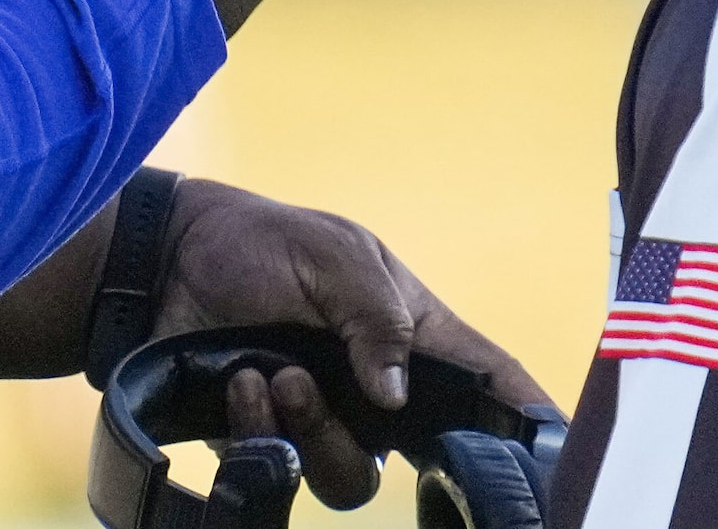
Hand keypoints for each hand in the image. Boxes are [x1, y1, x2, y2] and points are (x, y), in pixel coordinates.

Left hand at [158, 179, 550, 509]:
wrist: (165, 266)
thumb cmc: (258, 243)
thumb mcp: (331, 254)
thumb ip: (376, 316)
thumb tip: (398, 395)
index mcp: (408, 327)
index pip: (482, 374)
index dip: (523, 410)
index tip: (553, 441)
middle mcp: (374, 384)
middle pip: (428, 449)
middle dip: (408, 447)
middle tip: (371, 404)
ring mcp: (324, 416)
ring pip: (353, 473)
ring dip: (317, 428)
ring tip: (282, 375)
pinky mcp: (270, 440)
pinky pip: (284, 467)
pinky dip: (262, 426)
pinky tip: (241, 383)